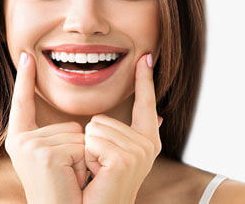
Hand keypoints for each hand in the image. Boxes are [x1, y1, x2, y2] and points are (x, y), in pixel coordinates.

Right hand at [5, 52, 85, 203]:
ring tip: (67, 179)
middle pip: (71, 124)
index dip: (25, 79)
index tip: (27, 56)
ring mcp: (29, 146)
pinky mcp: (42, 153)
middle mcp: (20, 141)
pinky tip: (68, 180)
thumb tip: (150, 118)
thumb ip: (77, 137)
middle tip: (66, 175)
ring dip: (82, 159)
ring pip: (78, 134)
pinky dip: (83, 164)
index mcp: (22, 140)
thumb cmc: (65, 192)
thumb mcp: (65, 159)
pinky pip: (81, 145)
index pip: (23, 103)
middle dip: (79, 150)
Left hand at [82, 54, 162, 203]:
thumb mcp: (115, 156)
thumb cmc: (97, 188)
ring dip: (86, 151)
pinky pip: (91, 140)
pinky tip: (97, 176)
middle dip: (89, 142)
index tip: (145, 57)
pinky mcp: (126, 159)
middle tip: (98, 169)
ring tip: (97, 173)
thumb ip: (133, 133)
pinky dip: (86, 158)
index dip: (144, 80)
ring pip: (93, 127)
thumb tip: (159, 115)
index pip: (145, 103)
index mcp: (146, 141)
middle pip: (101, 118)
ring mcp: (139, 152)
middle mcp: (147, 145)